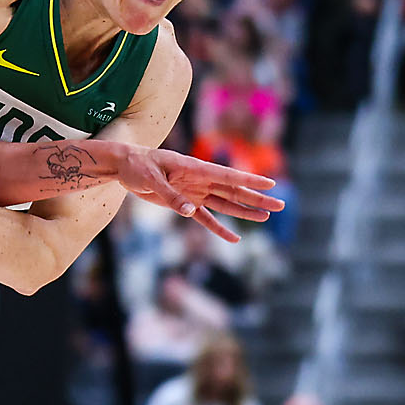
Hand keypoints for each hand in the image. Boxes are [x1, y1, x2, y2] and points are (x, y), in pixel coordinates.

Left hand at [122, 147, 283, 243]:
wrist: (124, 167)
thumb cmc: (137, 166)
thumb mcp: (150, 178)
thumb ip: (170, 195)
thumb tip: (190, 211)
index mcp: (194, 168)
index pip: (227, 175)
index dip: (249, 180)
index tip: (270, 184)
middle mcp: (199, 180)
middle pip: (233, 191)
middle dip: (256, 198)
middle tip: (280, 204)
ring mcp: (194, 192)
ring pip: (224, 203)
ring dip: (244, 211)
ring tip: (266, 217)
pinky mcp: (184, 203)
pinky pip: (205, 218)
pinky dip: (218, 228)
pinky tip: (234, 238)